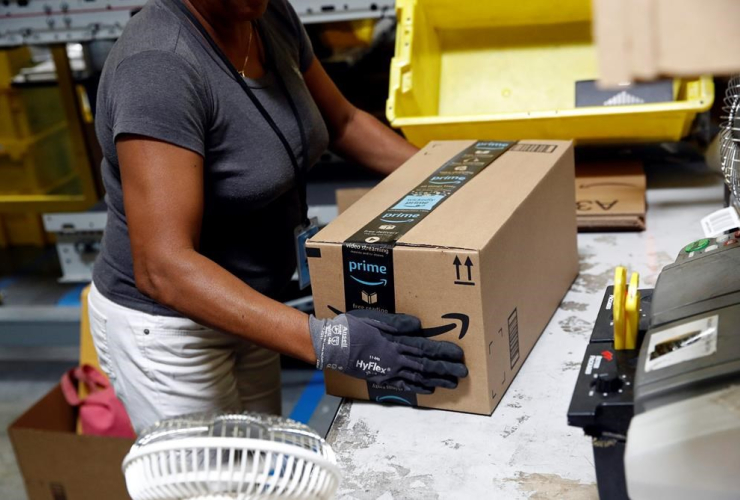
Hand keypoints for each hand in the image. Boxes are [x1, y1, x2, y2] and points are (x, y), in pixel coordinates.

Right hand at [309, 310, 467, 393]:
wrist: (332, 345)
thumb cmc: (352, 327)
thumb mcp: (375, 318)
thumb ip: (398, 322)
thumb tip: (419, 326)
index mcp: (395, 342)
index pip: (426, 348)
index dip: (443, 352)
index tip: (459, 355)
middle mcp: (395, 358)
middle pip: (426, 365)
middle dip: (446, 369)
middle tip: (463, 373)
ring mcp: (389, 370)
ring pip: (418, 377)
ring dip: (436, 380)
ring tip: (451, 384)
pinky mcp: (381, 377)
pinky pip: (403, 385)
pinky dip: (417, 388)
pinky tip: (428, 389)